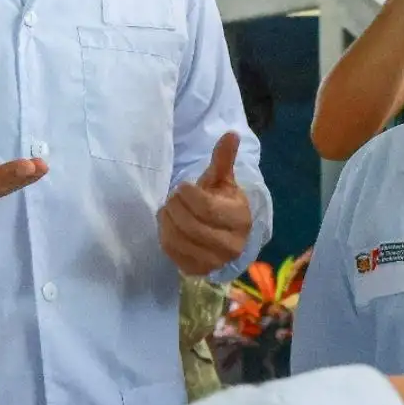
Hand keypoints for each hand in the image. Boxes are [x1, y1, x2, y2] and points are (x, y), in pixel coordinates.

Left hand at [159, 133, 254, 275]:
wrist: (224, 234)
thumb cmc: (221, 202)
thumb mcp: (223, 180)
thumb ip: (223, 159)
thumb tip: (230, 133)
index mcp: (239, 219)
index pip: (207, 208)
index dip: (187, 194)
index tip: (182, 186)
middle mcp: (231, 245)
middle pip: (191, 226)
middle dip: (174, 207)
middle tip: (171, 197)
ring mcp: (214, 261)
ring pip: (178, 240)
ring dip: (166, 221)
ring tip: (167, 209)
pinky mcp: (197, 271)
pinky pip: (172, 253)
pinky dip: (164, 236)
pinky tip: (167, 225)